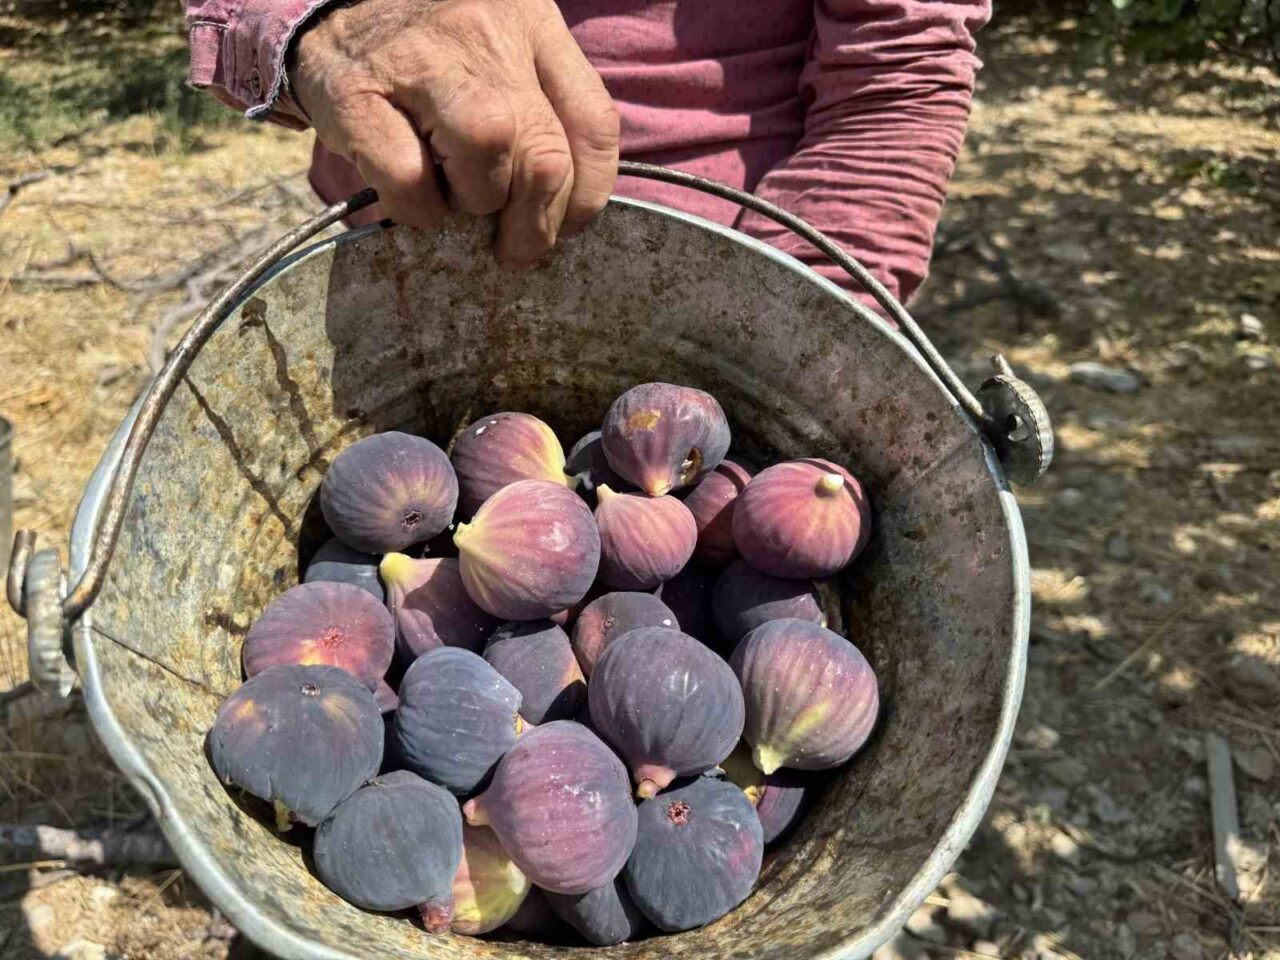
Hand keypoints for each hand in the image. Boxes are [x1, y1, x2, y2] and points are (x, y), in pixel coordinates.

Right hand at [290, 0, 619, 263]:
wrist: (329, 11)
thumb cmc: (434, 56)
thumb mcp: (505, 60)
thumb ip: (544, 115)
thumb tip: (566, 209)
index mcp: (531, 25)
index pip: (593, 123)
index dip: (587, 194)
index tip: (567, 223)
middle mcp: (484, 36)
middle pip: (545, 154)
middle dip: (536, 223)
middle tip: (515, 245)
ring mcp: (419, 62)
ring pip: (485, 154)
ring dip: (477, 206)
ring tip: (457, 202)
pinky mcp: (357, 96)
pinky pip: (409, 179)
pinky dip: (418, 210)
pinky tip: (414, 200)